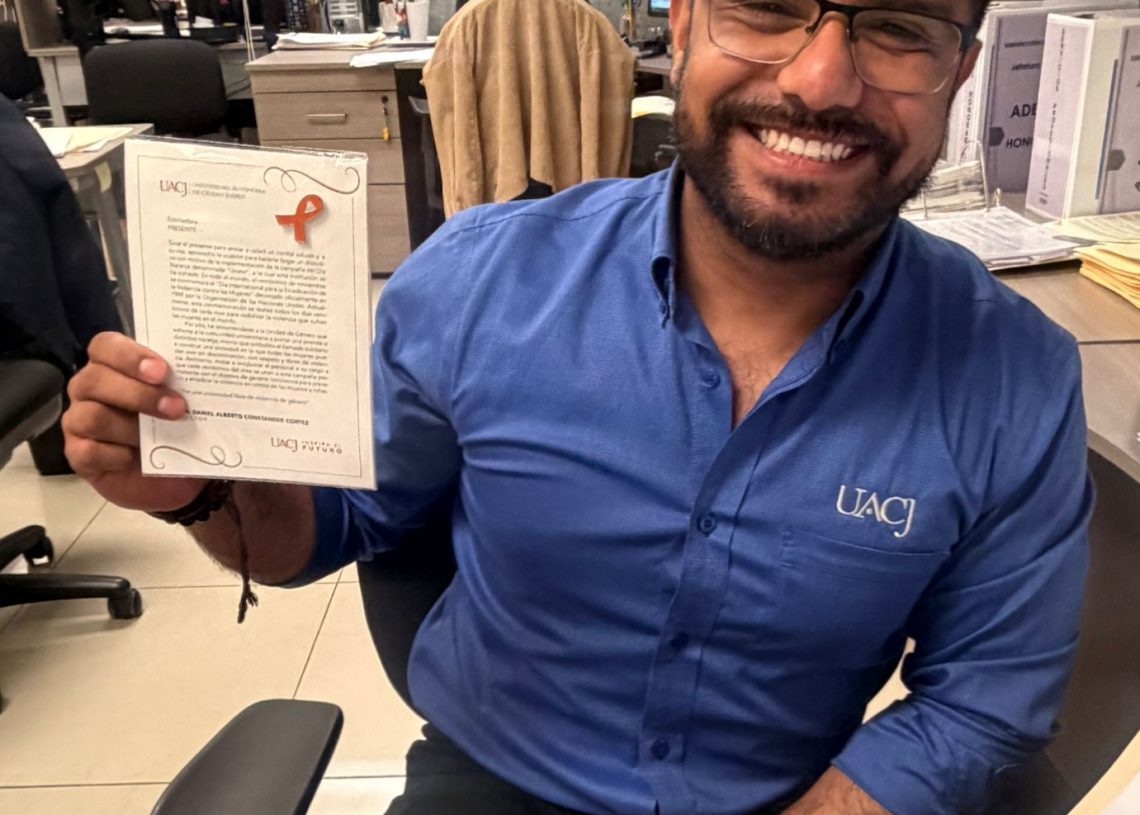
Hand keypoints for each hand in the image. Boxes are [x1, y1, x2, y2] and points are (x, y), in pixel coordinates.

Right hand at [63, 332, 206, 511]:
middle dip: (138, 393)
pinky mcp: (78, 455)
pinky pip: (87, 451)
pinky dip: (114, 455)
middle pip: (95, 379)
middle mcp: (89, 389)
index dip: (130, 356)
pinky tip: (134, 458)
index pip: (105, 346)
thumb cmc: (175, 427)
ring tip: (162, 436)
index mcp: (112, 366)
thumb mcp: (186, 403)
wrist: (173, 474)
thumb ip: (185, 385)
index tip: (163, 371)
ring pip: (91, 416)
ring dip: (130, 427)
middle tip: (177, 408)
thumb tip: (209, 375)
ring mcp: (78, 422)